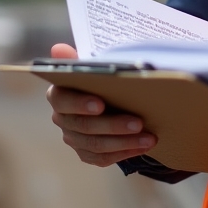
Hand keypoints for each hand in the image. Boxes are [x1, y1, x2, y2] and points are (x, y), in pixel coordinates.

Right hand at [46, 43, 156, 166]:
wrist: (107, 97)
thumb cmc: (99, 79)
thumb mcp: (90, 66)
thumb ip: (75, 60)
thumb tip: (58, 48)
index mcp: (59, 94)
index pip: (63, 101)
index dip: (80, 103)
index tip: (101, 104)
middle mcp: (62, 119)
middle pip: (84, 126)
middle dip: (113, 125)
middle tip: (138, 122)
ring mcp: (73, 138)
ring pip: (96, 145)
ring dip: (125, 142)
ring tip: (149, 137)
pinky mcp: (86, 153)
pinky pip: (103, 158)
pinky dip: (124, 153)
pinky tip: (143, 147)